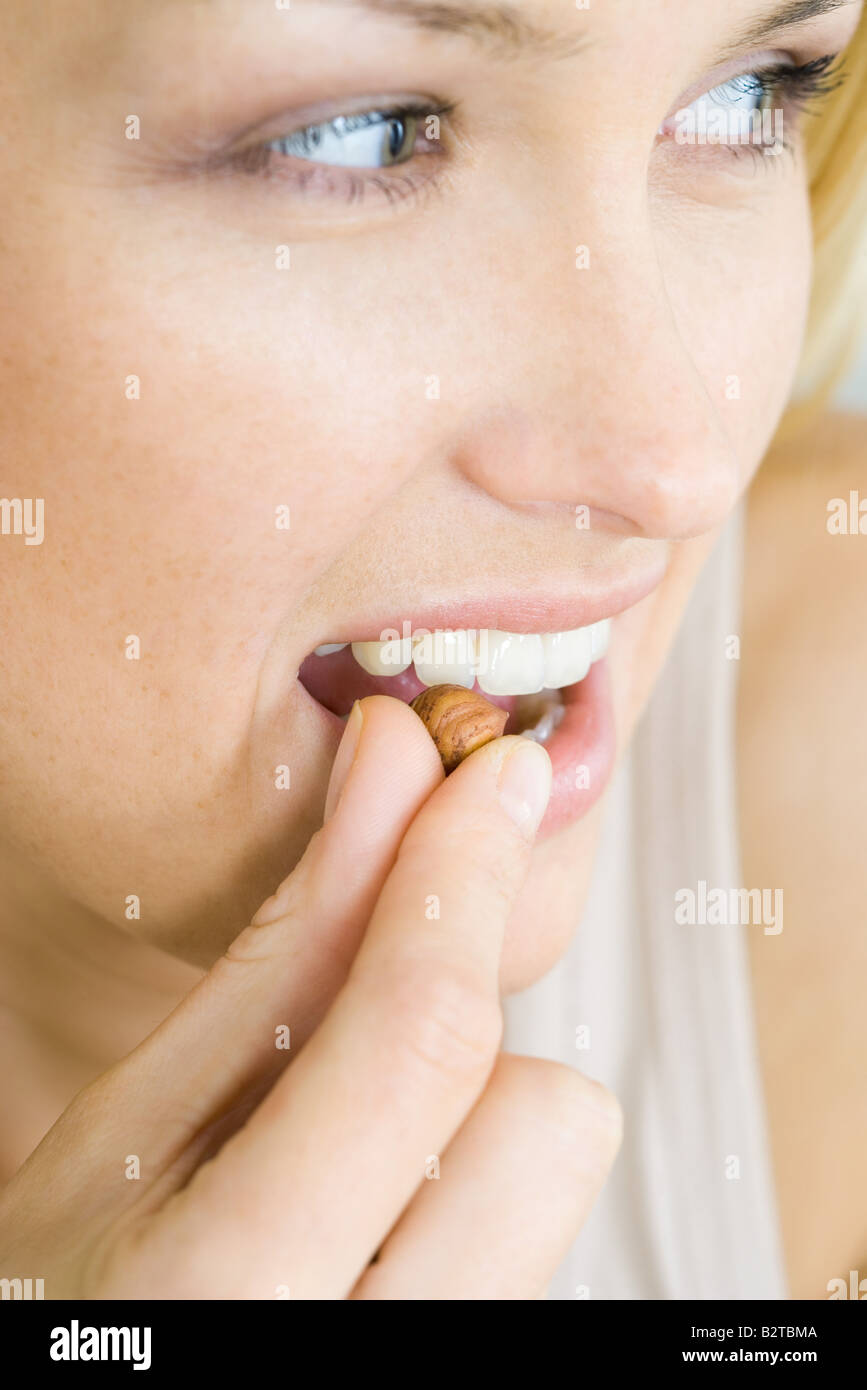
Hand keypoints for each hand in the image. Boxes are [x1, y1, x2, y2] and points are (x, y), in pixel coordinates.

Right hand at [0, 696, 620, 1298]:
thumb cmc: (78, 1284)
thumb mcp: (138, 1122)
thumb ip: (286, 952)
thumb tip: (392, 771)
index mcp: (235, 1290)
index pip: (417, 1038)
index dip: (461, 875)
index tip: (495, 778)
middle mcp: (375, 1354)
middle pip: (552, 1120)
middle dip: (473, 1037)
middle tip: (361, 1038)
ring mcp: (441, 1364)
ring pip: (559, 1173)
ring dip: (474, 1117)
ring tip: (355, 1151)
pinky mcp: (486, 1350)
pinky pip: (536, 1223)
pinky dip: (474, 1177)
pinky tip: (378, 1205)